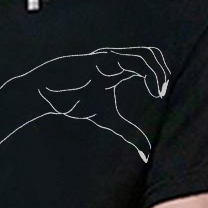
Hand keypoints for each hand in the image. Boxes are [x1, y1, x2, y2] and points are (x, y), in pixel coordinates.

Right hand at [0, 46, 169, 159]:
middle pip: (151, 54)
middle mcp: (117, 61)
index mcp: (121, 70)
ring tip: (157, 90)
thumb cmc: (73, 101)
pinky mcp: (98, 61)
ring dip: (154, 72)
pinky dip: (138, 73)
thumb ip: (129, 132)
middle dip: (162, 71)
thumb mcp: (108, 120)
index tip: (160, 95)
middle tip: (161, 91)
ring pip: (142, 55)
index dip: (161, 75)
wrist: (45, 95)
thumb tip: (147, 153)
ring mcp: (108, 58)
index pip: (150, 62)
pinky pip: (124, 61)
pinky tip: (134, 86)